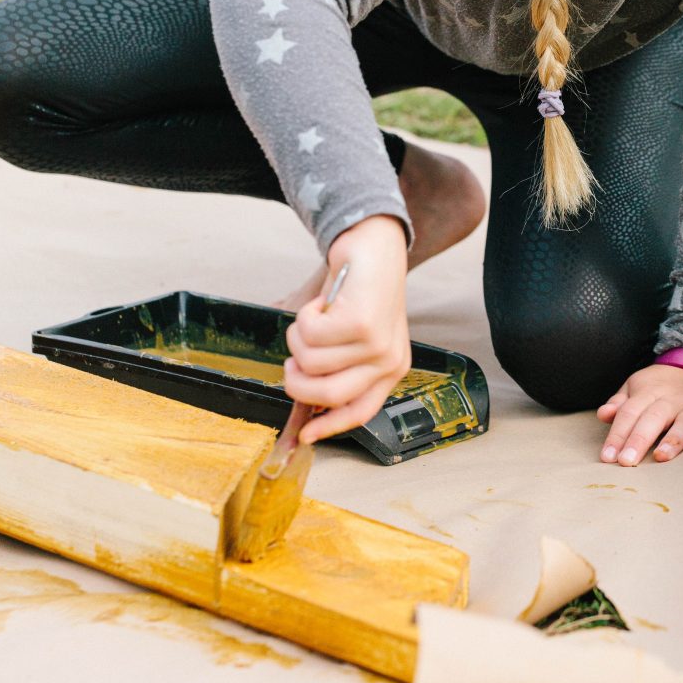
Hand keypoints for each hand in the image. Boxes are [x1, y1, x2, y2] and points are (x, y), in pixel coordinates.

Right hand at [283, 214, 410, 443]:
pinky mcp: (363, 323)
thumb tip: (301, 400)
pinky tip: (321, 302)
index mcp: (390, 369)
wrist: (374, 246)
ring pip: (311, 362)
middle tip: (293, 356)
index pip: (360, 412)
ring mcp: (378, 344)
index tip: (304, 437)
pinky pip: (309, 335)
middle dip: (296, 378)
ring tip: (314, 316)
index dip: (329, 426)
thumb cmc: (358, 290)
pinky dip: (303, 315)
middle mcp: (388, 361)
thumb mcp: (351, 335)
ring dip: (298, 336)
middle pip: (327, 394)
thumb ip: (333, 367)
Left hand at [596, 363, 682, 466]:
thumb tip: (603, 414)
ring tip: (660, 456)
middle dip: (639, 440)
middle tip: (626, 461)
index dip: (617, 435)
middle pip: (653, 418)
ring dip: (673, 439)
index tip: (608, 457)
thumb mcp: (637, 387)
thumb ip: (620, 403)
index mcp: (648, 391)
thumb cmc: (662, 386)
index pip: (629, 413)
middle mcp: (672, 398)